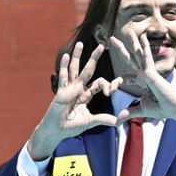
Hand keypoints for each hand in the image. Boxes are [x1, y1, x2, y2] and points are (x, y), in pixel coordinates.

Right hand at [28, 42, 122, 159]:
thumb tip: (119, 121)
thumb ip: (104, 119)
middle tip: (101, 46)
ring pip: (74, 69)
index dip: (107, 85)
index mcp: (86, 94)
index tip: (113, 90)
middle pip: (88, 70)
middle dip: (94, 58)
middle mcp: (78, 88)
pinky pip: (63, 77)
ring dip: (77, 56)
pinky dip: (64, 66)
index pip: (99, 83)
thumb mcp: (91, 121)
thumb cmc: (71, 126)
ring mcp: (69, 89)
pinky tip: (66, 56)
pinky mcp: (61, 92)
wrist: (57, 131)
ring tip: (80, 44)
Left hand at [109, 31, 175, 131]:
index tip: (108, 91)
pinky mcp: (152, 73)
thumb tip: (117, 121)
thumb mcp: (141, 110)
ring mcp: (148, 72)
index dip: (115, 83)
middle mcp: (145, 74)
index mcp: (142, 82)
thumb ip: (129, 113)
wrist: (174, 109)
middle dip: (121, 49)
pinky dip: (144, 47)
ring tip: (129, 30)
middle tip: (112, 39)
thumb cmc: (162, 108)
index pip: (125, 78)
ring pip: (139, 54)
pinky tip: (142, 36)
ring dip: (133, 42)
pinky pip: (146, 57)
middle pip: (130, 59)